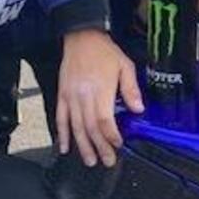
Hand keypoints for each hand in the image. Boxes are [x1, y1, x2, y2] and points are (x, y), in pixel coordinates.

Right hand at [57, 28, 143, 166]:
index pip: (104, 120)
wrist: (81, 37)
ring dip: (82, 146)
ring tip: (89, 160)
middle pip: (90, 128)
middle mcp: (83, 95)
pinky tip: (64, 147)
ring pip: (75, 127)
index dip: (111, 136)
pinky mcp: (62, 95)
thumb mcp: (125, 66)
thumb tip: (138, 109)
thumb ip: (131, 89)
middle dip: (99, 147)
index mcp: (100, 89)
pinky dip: (62, 134)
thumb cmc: (103, 51)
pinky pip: (60, 118)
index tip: (118, 144)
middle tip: (106, 161)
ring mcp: (70, 96)